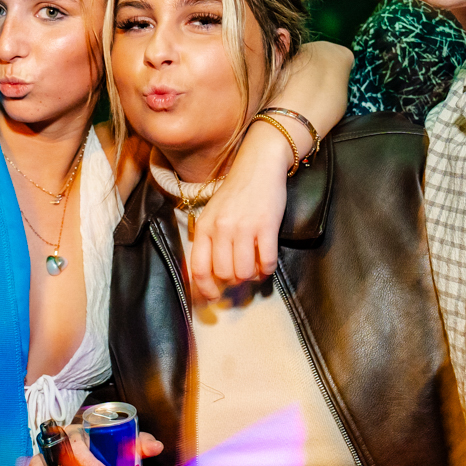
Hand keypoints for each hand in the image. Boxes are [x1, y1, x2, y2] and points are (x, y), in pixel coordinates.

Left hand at [187, 119, 296, 300]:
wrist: (258, 166)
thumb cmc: (236, 194)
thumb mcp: (212, 214)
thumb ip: (208, 241)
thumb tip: (209, 275)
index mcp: (204, 227)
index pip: (198, 268)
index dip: (205, 290)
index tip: (213, 298)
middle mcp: (221, 228)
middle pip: (224, 274)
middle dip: (234, 281)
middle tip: (241, 275)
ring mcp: (243, 227)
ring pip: (244, 272)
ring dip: (251, 276)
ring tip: (254, 268)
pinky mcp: (266, 226)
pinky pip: (266, 262)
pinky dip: (267, 269)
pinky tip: (267, 263)